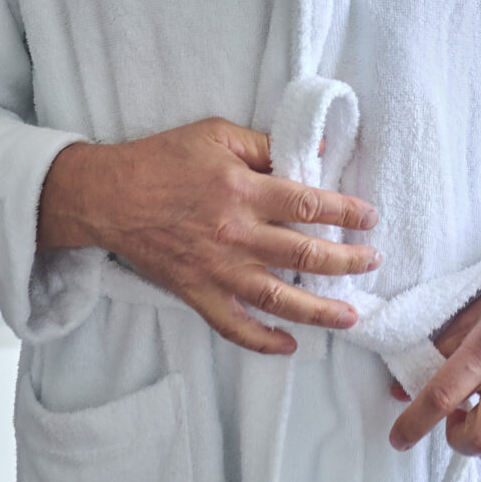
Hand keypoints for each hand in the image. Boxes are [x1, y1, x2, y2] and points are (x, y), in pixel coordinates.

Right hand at [37, 119, 380, 355]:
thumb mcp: (217, 134)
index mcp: (243, 190)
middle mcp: (235, 234)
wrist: (107, 196)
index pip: (309, 204)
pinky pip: (234, 326)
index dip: (346, 212)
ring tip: (352, 316)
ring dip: (320, 311)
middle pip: (304, 255)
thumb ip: (266, 145)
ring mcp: (216, 269)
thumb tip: (315, 154)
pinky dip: (263, 341)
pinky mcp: (196, 293)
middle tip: (373, 261)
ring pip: (279, 299)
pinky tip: (289, 346)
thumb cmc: (161, 159)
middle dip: (347, 261)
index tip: (370, 217)